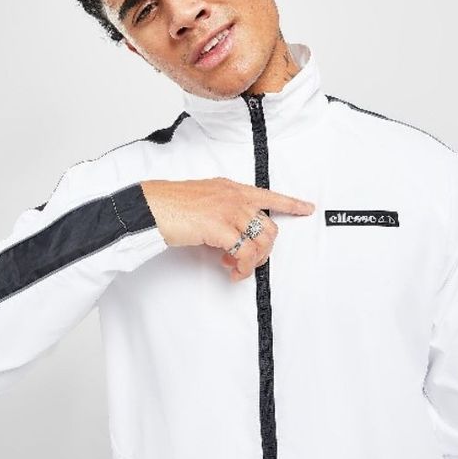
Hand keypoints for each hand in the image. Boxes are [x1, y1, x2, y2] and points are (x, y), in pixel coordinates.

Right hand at [140, 177, 314, 281]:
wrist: (150, 206)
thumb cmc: (169, 204)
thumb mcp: (202, 201)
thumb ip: (221, 212)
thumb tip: (229, 237)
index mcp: (231, 188)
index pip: (268, 194)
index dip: (291, 203)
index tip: (307, 207)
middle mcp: (235, 198)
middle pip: (268, 226)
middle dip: (264, 249)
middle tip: (248, 261)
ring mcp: (229, 211)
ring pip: (261, 242)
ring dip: (254, 261)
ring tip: (237, 268)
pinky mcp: (221, 228)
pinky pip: (245, 253)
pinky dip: (243, 267)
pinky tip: (232, 270)